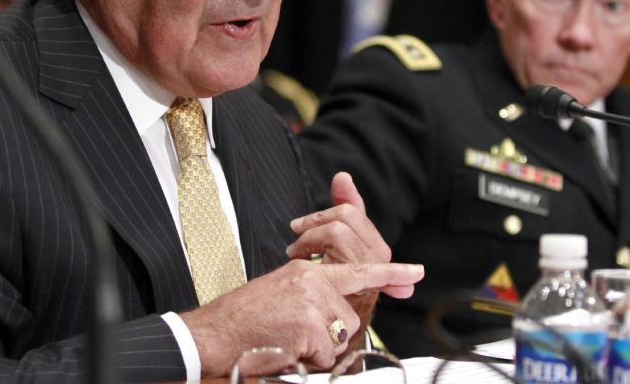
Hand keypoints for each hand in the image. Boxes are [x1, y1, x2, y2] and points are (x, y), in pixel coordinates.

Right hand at [182, 259, 423, 375]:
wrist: (213, 333)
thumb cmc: (243, 319)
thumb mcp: (279, 293)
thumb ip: (312, 295)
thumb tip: (339, 315)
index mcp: (307, 270)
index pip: (357, 269)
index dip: (391, 272)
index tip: (416, 272)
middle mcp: (312, 279)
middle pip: (349, 316)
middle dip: (330, 334)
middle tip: (295, 334)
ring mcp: (311, 300)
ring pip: (340, 335)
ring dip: (319, 348)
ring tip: (288, 340)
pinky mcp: (308, 323)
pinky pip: (326, 353)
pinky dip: (308, 359)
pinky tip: (286, 349)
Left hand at [286, 172, 409, 296]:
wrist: (326, 326)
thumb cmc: (330, 287)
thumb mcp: (336, 246)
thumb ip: (344, 209)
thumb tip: (342, 176)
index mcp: (376, 246)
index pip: (354, 210)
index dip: (333, 203)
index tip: (313, 208)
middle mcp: (379, 254)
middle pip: (347, 214)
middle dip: (317, 220)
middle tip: (296, 233)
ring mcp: (371, 264)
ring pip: (338, 226)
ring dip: (311, 237)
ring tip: (296, 251)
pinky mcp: (360, 270)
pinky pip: (335, 238)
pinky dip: (311, 245)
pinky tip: (301, 261)